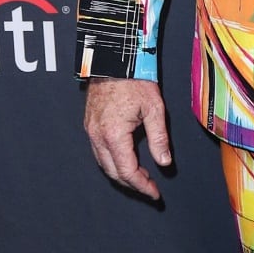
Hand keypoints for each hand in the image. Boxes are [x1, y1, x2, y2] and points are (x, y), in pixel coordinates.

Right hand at [83, 78, 171, 200]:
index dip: (142, 185)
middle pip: (113, 172)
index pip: (127, 171)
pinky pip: (98, 152)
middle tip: (150, 187)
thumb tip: (164, 162)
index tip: (154, 192)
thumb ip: (159, 138)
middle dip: (132, 184)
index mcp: (114, 135)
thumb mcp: (154, 109)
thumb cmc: (135, 81)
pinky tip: (126, 160)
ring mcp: (91, 131)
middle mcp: (98, 136)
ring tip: (141, 176)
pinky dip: (112, 162)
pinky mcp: (89, 125)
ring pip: (103, 164)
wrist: (114, 59)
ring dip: (121, 174)